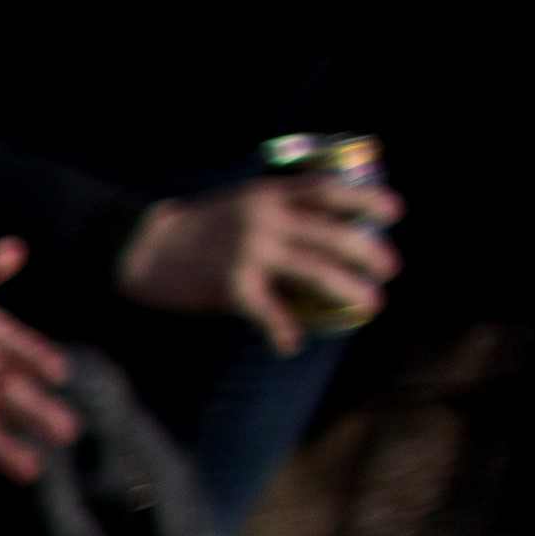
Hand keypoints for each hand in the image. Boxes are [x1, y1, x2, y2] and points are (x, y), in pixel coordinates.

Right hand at [117, 165, 400, 349]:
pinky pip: (269, 313)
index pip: (328, 191)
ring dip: (348, 290)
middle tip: (389, 267)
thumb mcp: (238, 204)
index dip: (366, 200)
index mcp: (268, 197)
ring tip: (370, 303)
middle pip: (333, 234)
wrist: (139, 247)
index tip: (395, 213)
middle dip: (368, 252)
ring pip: (315, 272)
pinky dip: (282, 331)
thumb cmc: (191, 229)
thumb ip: (275, 211)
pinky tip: (290, 344)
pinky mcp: (231, 286)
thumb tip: (318, 229)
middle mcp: (265, 221)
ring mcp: (249, 253)